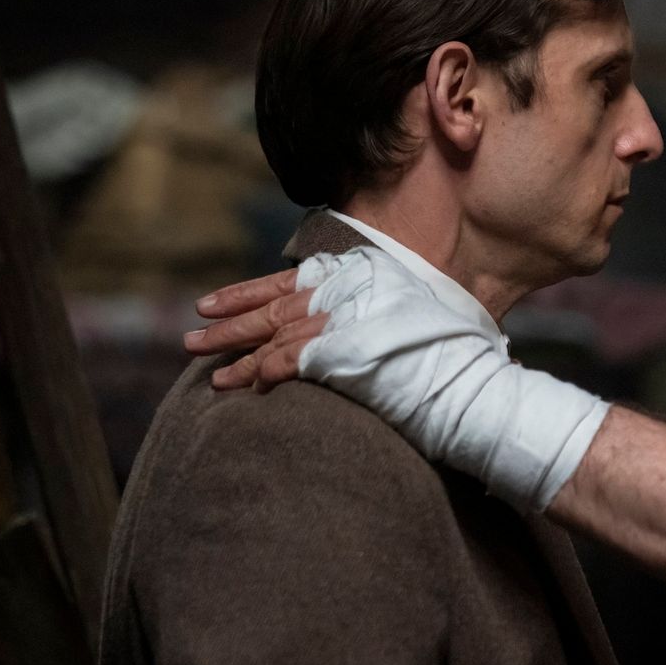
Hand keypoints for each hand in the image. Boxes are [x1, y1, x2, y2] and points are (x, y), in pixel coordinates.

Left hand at [190, 247, 609, 509]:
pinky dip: (259, 374)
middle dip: (230, 320)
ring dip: (234, 350)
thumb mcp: (419, 313)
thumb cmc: (459, 354)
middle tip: (192, 333)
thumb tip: (357, 320)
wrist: (474, 382)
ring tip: (201, 362)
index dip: (250, 291)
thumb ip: (382, 310)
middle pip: (275, 305)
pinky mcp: (338, 354)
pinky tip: (238, 385)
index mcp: (364, 279)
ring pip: (272, 334)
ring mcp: (344, 322)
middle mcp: (350, 294)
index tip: (213, 301)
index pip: (293, 281)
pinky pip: (285, 363)